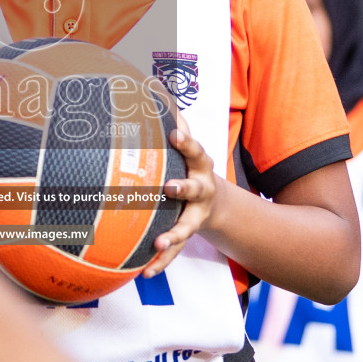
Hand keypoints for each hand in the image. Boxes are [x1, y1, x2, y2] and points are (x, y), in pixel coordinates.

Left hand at [144, 120, 217, 277]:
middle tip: (169, 187)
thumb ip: (176, 124)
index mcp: (199, 166)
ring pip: (186, 227)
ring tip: (159, 243)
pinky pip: (175, 252)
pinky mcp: (186, 235)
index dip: (186, 142)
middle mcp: (202, 191)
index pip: (195, 151)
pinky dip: (161, 262)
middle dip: (183, 188)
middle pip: (196, 189)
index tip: (173, 134)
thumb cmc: (192, 168)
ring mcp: (196, 215)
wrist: (217, 204)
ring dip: (173, 235)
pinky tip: (146, 272)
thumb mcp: (188, 148)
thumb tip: (156, 89)